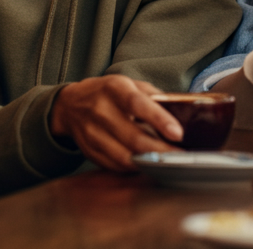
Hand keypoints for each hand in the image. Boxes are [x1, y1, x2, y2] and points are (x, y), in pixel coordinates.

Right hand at [48, 75, 182, 171]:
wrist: (70, 105)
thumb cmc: (108, 93)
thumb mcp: (128, 84)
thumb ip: (152, 96)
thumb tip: (181, 112)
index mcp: (114, 88)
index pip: (137, 104)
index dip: (158, 119)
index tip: (178, 133)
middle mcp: (100, 109)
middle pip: (134, 138)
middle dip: (162, 151)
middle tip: (182, 156)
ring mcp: (92, 132)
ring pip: (126, 157)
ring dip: (150, 163)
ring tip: (168, 163)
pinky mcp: (89, 151)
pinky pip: (116, 166)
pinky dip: (134, 168)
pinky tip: (146, 164)